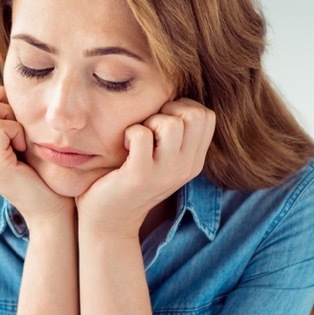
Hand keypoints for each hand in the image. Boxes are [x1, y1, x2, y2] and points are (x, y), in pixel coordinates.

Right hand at [0, 83, 72, 225]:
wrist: (53, 211)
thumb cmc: (44, 172)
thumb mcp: (21, 138)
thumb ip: (8, 117)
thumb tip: (9, 89)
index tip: (14, 113)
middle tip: (18, 121)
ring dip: (5, 112)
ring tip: (21, 135)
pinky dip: (16, 129)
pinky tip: (26, 146)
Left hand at [76, 98, 215, 238]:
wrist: (107, 221)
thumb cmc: (129, 179)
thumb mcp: (160, 158)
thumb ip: (174, 135)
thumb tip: (172, 93)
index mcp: (193, 161)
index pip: (207, 116)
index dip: (183, 107)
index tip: (161, 120)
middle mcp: (185, 168)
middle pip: (196, 115)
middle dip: (169, 110)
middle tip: (149, 127)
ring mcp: (165, 173)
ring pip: (172, 123)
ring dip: (149, 121)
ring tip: (136, 139)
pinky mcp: (140, 175)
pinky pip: (141, 134)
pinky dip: (129, 132)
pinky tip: (123, 146)